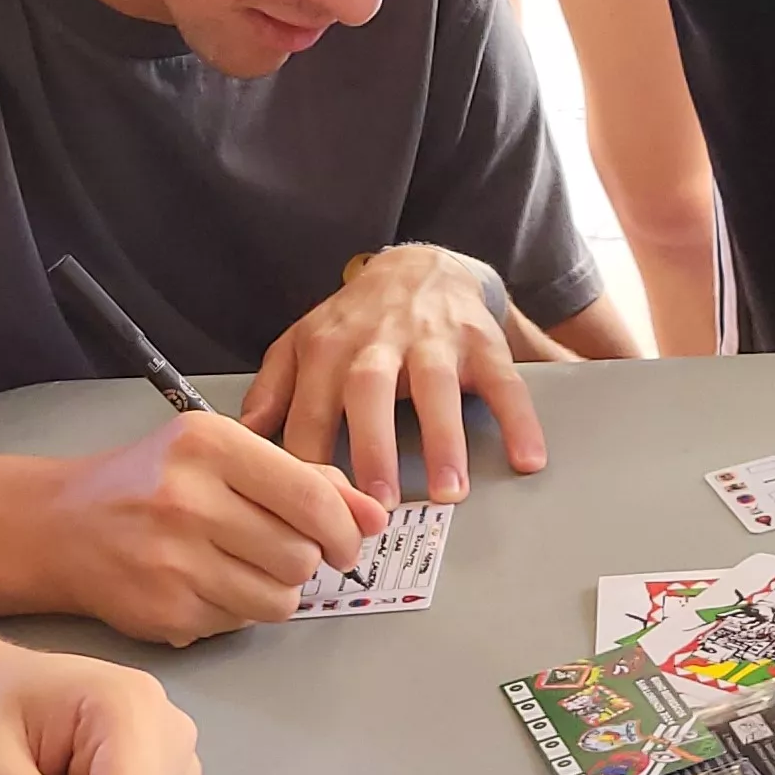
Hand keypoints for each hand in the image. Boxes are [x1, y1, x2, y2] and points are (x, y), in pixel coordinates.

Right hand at [42, 413, 384, 645]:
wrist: (63, 526)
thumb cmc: (152, 482)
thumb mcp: (223, 454)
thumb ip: (304, 477)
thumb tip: (375, 515)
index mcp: (209, 444)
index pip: (310, 495)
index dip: (345, 527)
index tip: (348, 540)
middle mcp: (187, 498)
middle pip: (301, 556)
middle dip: (306, 561)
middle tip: (284, 551)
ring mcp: (173, 560)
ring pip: (279, 600)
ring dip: (277, 591)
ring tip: (246, 568)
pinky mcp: (165, 611)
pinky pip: (240, 624)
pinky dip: (237, 610)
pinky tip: (207, 583)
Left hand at [241, 245, 543, 507]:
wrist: (420, 265)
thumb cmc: (357, 320)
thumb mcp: (304, 341)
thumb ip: (275, 387)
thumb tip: (246, 434)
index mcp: (329, 348)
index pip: (313, 408)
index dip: (312, 457)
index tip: (311, 508)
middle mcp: (379, 341)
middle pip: (370, 390)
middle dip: (373, 447)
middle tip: (378, 505)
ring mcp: (433, 339)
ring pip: (437, 386)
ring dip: (445, 439)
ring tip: (451, 492)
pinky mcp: (481, 340)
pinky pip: (505, 380)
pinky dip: (520, 419)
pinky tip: (527, 458)